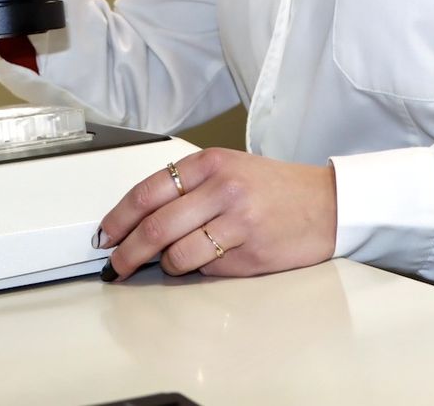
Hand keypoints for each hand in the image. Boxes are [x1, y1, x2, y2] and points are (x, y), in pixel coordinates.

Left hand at [97, 148, 336, 280]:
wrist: (329, 203)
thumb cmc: (276, 189)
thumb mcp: (229, 170)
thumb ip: (187, 189)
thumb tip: (137, 222)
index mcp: (210, 163)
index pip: (146, 192)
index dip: (117, 219)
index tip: (104, 236)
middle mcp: (222, 188)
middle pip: (155, 228)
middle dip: (127, 253)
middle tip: (117, 265)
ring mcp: (237, 222)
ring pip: (177, 256)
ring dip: (165, 266)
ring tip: (170, 263)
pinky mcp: (250, 253)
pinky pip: (206, 269)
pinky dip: (199, 270)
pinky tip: (211, 260)